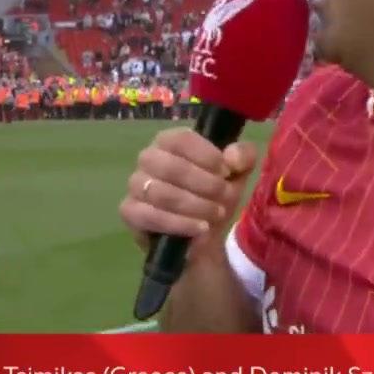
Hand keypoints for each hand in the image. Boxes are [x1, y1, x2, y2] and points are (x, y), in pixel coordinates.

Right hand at [120, 128, 258, 251]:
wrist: (204, 234)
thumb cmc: (216, 195)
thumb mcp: (238, 174)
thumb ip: (243, 156)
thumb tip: (232, 158)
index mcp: (171, 141)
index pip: (181, 139)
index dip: (206, 156)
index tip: (227, 172)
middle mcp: (149, 158)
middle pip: (171, 166)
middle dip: (205, 185)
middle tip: (225, 197)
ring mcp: (136, 184)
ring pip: (161, 192)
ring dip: (195, 206)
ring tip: (216, 214)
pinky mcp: (130, 211)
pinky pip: (148, 215)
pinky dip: (178, 223)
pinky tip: (199, 229)